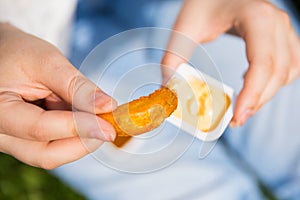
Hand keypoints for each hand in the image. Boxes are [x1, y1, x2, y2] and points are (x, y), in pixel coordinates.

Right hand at [0, 23, 116, 168]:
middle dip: (83, 141)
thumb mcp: (46, 61)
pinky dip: (72, 134)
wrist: (2, 54)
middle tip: (108, 126)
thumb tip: (108, 107)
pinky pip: (52, 147)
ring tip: (92, 114)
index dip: (80, 128)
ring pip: (51, 154)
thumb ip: (76, 86)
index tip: (110, 126)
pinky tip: (81, 116)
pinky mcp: (23, 141)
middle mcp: (0, 134)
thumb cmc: (17, 53)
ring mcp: (11, 141)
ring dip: (79, 138)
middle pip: (45, 154)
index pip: (40, 129)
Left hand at [162, 0, 299, 125]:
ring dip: (267, 94)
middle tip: (235, 120)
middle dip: (257, 101)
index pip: (262, 63)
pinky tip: (253, 85)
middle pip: (278, 73)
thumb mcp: (186, 26)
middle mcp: (277, 23)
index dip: (253, 94)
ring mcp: (284, 29)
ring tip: (243, 106)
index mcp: (256, 18)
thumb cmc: (204, 2)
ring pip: (288, 72)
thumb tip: (167, 89)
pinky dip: (275, 82)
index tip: (237, 117)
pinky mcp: (283, 36)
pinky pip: (290, 65)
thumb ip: (173, 57)